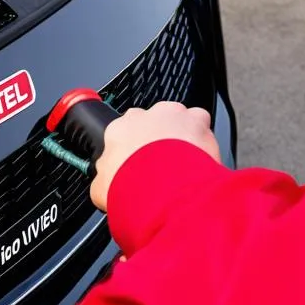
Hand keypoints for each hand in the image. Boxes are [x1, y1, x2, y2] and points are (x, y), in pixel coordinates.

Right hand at [90, 102, 220, 211]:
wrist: (163, 189)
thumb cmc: (133, 186)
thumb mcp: (101, 189)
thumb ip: (103, 180)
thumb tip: (103, 185)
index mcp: (117, 130)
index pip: (123, 133)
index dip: (134, 149)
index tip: (140, 163)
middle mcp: (142, 116)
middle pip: (151, 122)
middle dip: (158, 139)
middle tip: (165, 166)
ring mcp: (169, 115)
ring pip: (176, 118)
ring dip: (180, 135)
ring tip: (186, 163)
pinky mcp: (194, 119)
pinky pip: (201, 121)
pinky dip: (203, 137)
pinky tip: (203, 157)